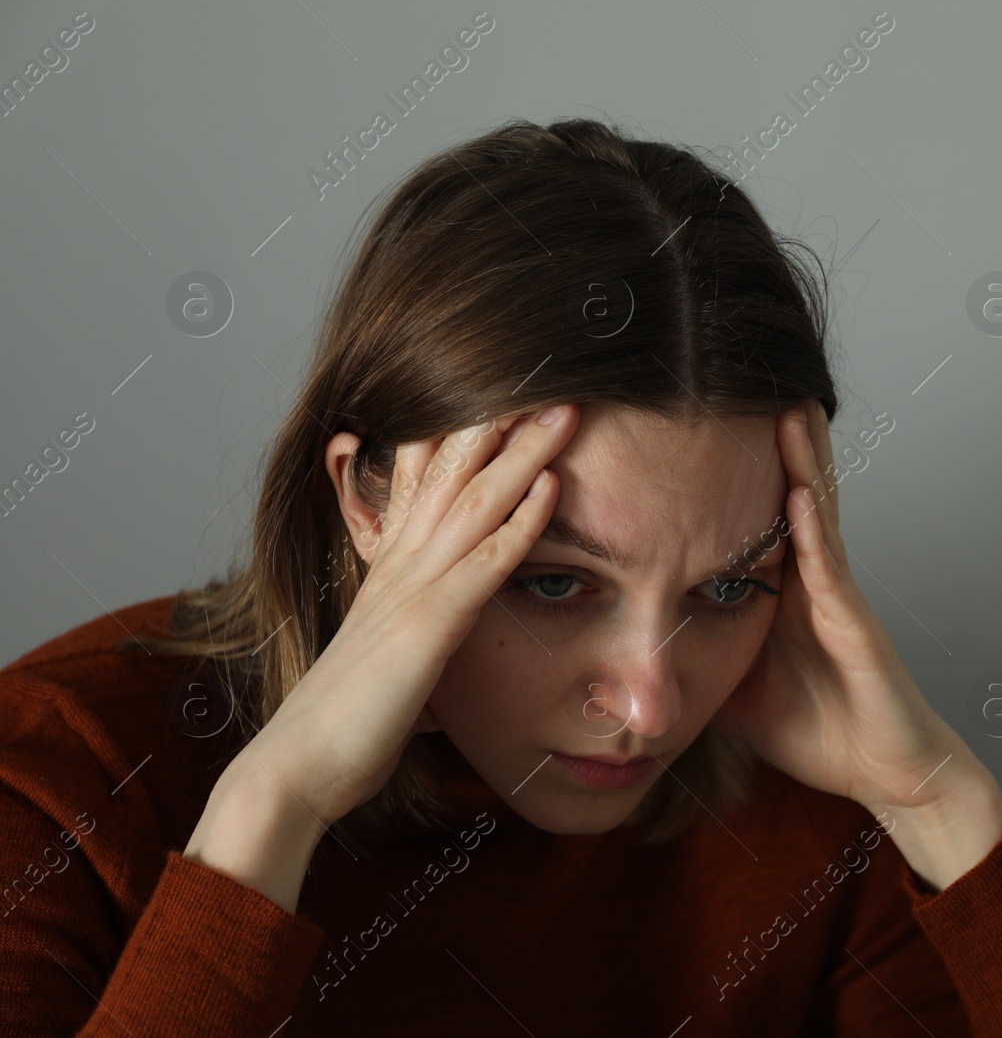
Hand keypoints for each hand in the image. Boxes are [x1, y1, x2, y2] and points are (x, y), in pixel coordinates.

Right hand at [231, 405, 578, 828]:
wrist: (297, 767)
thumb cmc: (346, 720)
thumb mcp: (390, 654)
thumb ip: (417, 626)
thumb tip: (438, 632)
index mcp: (389, 564)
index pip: (424, 476)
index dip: (461, 430)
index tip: (502, 391)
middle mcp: (398, 562)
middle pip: (452, 469)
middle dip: (499, 419)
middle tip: (545, 375)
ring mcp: (412, 588)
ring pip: (474, 500)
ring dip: (522, 452)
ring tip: (562, 410)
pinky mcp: (428, 627)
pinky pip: (482, 562)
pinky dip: (518, 521)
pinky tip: (549, 488)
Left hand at [710, 400, 981, 815]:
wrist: (885, 772)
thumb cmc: (821, 731)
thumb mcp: (737, 692)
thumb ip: (700, 663)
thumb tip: (640, 653)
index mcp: (786, 593)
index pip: (759, 518)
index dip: (741, 473)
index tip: (710, 426)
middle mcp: (814, 583)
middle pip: (792, 497)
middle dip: (776, 443)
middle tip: (754, 384)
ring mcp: (837, 598)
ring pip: (814, 515)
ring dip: (800, 462)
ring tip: (785, 408)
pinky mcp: (854, 624)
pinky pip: (829, 568)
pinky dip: (811, 528)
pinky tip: (798, 491)